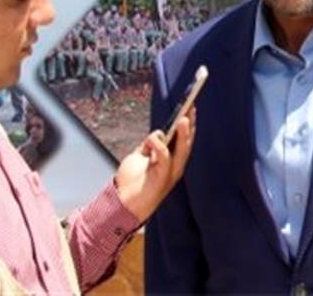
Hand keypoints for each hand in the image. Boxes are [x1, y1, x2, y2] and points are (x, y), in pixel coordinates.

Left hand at [114, 106, 194, 222]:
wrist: (121, 206)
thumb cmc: (132, 183)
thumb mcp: (139, 157)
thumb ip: (149, 144)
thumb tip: (158, 133)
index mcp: (172, 161)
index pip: (184, 139)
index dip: (188, 123)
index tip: (190, 106)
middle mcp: (175, 167)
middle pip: (187, 143)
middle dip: (190, 125)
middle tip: (190, 107)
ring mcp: (170, 174)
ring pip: (182, 151)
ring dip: (184, 134)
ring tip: (183, 119)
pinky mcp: (162, 180)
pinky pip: (164, 159)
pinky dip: (159, 147)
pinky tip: (153, 138)